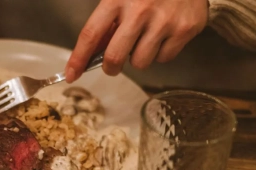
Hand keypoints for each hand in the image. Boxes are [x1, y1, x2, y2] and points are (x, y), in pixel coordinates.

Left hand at [65, 0, 208, 81]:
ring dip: (138, 58)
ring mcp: (164, 21)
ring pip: (140, 63)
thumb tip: (91, 54)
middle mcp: (140, 10)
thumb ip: (106, 23)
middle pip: (114, 57)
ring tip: (144, 39)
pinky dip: (160, 52)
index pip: (90, 35)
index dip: (78, 59)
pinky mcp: (184, 29)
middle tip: (113, 63)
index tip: (71, 74)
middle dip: (110, 67)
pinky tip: (163, 35)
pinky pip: (164, 58)